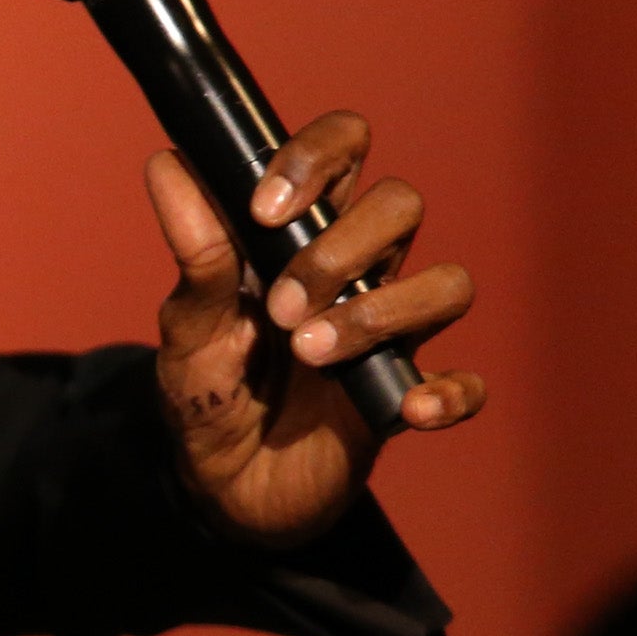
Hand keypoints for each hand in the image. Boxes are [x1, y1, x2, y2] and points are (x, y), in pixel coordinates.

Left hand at [149, 109, 483, 548]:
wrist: (220, 486)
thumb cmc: (208, 391)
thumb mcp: (187, 327)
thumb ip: (194, 254)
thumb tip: (168, 164)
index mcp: (302, 234)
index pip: (343, 149)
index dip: (316, 159)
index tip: (265, 211)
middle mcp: (359, 270)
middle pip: (400, 204)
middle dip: (341, 248)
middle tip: (281, 306)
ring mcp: (391, 333)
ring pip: (446, 281)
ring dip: (381, 312)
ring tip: (311, 354)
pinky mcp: (408, 395)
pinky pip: (469, 383)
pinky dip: (449, 391)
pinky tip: (406, 407)